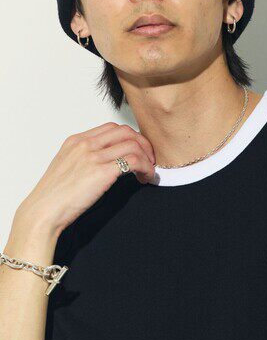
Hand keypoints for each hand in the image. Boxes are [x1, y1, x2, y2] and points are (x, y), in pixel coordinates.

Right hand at [18, 122, 155, 235]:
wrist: (44, 210)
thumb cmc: (55, 196)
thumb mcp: (67, 167)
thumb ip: (84, 159)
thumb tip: (106, 162)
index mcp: (76, 141)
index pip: (112, 128)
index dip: (131, 138)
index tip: (138, 151)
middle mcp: (85, 145)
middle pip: (126, 132)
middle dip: (143, 144)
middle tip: (149, 160)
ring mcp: (93, 157)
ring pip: (133, 145)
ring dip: (147, 158)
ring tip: (148, 172)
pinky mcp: (102, 172)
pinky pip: (134, 161)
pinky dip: (146, 168)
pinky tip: (145, 178)